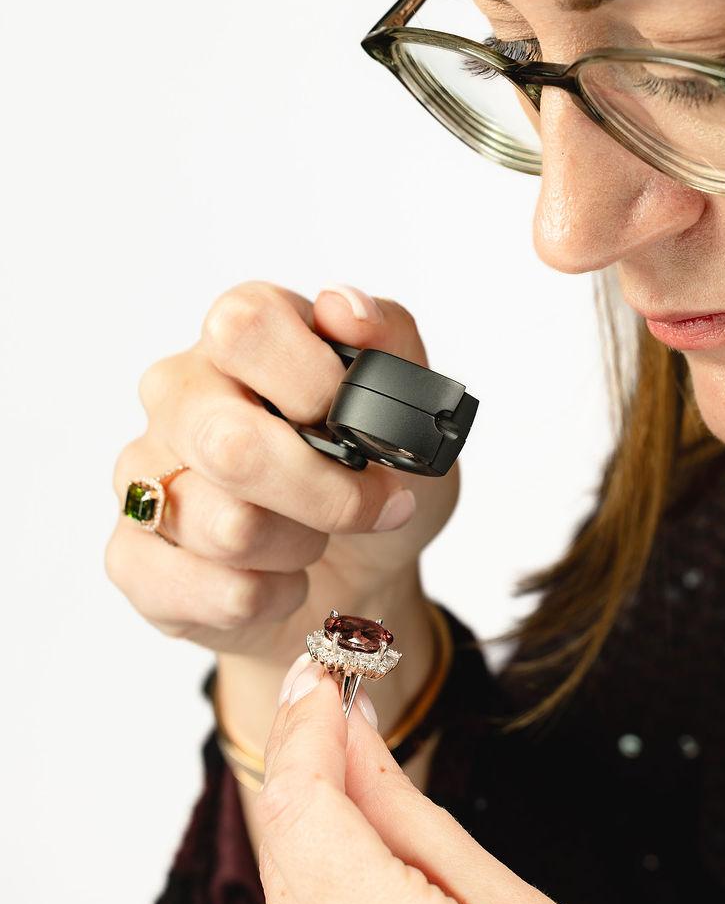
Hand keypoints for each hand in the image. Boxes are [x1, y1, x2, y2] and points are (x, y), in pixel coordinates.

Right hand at [106, 281, 457, 666]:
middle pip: (231, 444)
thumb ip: (391, 342)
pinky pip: (213, 590)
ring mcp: (144, 474)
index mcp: (239, 338)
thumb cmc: (373, 473)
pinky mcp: (133, 557)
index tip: (355, 420)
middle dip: (325, 494)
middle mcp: (179, 395)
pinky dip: (274, 596)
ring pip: (229, 528)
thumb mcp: (410, 407)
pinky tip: (279, 579)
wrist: (360, 569)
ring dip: (303, 547)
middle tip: (370, 504)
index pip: (243, 325)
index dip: (312, 381)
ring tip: (312, 536)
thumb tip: (345, 307)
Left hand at [257, 666, 699, 903]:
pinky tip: (364, 877)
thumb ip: (405, 811)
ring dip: (314, 843)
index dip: (301, 729)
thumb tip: (346, 729)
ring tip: (370, 797)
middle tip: (335, 700)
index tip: (317, 672)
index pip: (302, 813)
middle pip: (284, 858)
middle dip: (308, 774)